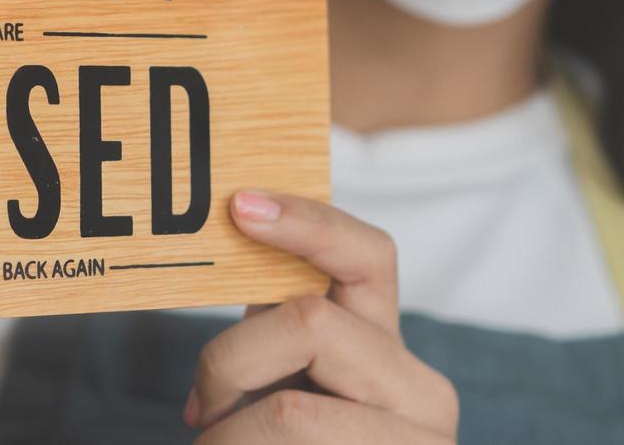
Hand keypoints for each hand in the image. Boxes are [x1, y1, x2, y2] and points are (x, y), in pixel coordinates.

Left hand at [185, 190, 457, 442]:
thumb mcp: (287, 375)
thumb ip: (273, 322)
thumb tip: (230, 229)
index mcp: (390, 345)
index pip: (367, 254)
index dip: (305, 219)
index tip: (239, 204)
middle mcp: (422, 392)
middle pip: (310, 322)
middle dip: (229, 357)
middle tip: (201, 407)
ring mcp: (415, 443)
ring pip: (290, 412)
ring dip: (229, 435)